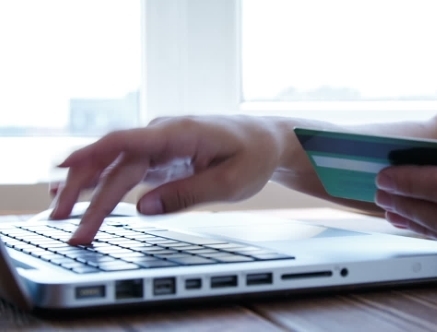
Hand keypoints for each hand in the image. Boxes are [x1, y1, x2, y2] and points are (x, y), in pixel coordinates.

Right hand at [51, 115, 281, 244]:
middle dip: (86, 191)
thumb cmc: (253, 156)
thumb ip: (186, 194)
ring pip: (116, 165)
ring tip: (57, 211)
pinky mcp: (161, 155)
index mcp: (180, 133)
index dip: (93, 154)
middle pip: (115, 161)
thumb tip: (142, 210)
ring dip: (87, 187)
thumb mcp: (230, 183)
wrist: (266, 140)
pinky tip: (80, 192)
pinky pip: (126, 168)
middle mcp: (163, 134)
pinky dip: (103, 182)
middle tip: (64, 223)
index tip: (63, 169)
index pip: (127, 141)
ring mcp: (160, 144)